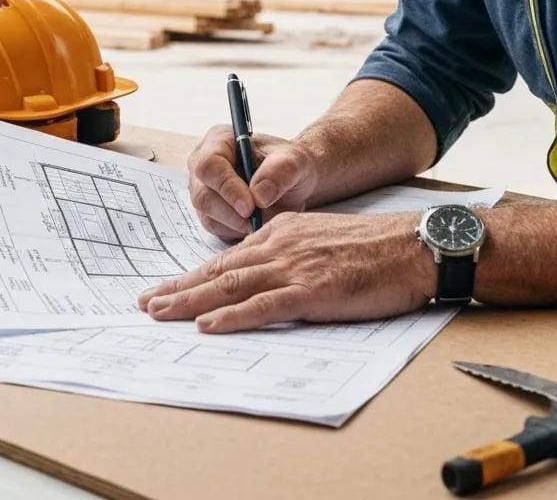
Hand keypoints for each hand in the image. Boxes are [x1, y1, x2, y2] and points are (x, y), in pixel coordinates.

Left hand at [138, 211, 435, 332]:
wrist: (410, 247)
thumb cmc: (375, 248)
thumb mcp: (324, 239)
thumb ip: (294, 252)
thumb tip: (269, 274)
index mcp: (285, 230)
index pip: (230, 256)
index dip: (196, 274)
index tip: (169, 287)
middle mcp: (282, 244)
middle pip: (220, 269)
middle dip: (179, 287)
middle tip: (146, 302)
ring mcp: (295, 267)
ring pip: (231, 285)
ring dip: (190, 301)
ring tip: (160, 313)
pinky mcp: (312, 291)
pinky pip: (263, 305)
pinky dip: (232, 316)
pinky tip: (207, 326)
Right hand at [186, 125, 318, 239]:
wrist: (294, 182)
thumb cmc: (291, 165)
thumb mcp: (295, 161)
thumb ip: (280, 171)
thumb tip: (258, 195)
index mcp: (219, 140)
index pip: (209, 165)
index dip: (227, 187)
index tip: (250, 206)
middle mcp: (204, 164)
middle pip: (203, 195)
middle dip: (232, 213)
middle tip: (258, 220)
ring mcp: (203, 189)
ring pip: (208, 216)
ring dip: (237, 224)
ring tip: (265, 218)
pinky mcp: (209, 212)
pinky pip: (216, 229)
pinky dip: (237, 231)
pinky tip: (256, 222)